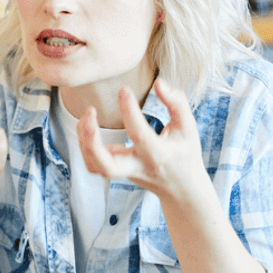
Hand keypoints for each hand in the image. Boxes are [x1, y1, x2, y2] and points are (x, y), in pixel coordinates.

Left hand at [77, 80, 209, 202]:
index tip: (124, 89)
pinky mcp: (117, 173)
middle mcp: (139, 167)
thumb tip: (158, 83)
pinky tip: (89, 127)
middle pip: (106, 165)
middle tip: (90, 111)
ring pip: (95, 166)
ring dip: (84, 140)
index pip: (139, 134)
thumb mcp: (188, 127)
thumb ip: (177, 102)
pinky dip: (85, 146)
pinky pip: (93, 165)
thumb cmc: (185, 154)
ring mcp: (125, 173)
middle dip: (91, 139)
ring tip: (87, 115)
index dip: (129, 110)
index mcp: (159, 155)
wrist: (182, 189)